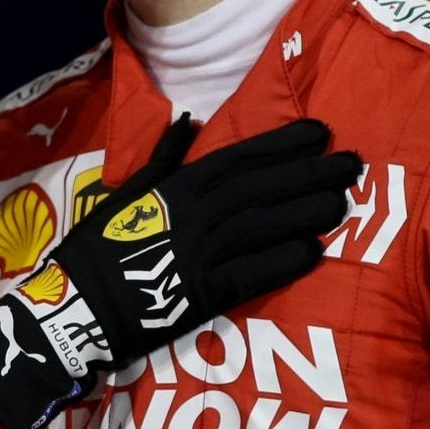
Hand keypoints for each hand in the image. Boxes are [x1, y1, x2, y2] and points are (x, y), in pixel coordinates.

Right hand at [0, 115, 360, 428]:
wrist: (76, 308)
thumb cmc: (97, 250)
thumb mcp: (123, 193)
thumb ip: (160, 157)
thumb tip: (186, 119)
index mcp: (176, 187)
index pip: (241, 157)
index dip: (284, 144)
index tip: (321, 132)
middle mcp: (193, 215)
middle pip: (263, 188)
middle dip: (310, 173)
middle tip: (353, 162)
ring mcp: (199, 254)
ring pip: (264, 225)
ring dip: (307, 211)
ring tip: (344, 201)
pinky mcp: (202, 295)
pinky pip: (251, 274)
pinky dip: (284, 261)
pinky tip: (316, 250)